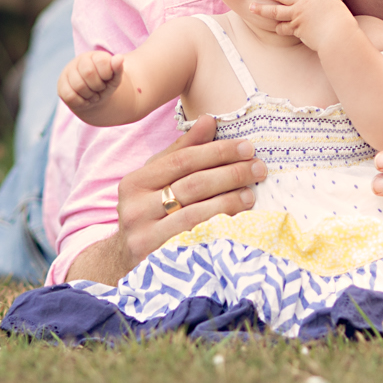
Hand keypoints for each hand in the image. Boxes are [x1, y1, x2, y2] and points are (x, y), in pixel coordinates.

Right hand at [57, 50, 121, 113]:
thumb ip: (118, 68)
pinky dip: (81, 102)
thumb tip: (119, 58)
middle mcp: (79, 61)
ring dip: (90, 95)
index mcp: (94, 56)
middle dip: (97, 86)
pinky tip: (84, 100)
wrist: (94, 98)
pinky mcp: (61, 86)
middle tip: (100, 89)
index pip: (101, 61)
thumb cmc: (106, 85)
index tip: (107, 78)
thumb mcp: (115, 78)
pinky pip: (70, 96)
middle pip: (88, 73)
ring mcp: (68, 73)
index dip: (106, 74)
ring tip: (93, 95)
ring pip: (78, 85)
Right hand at [67, 116, 268, 282]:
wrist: (124, 262)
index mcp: (135, 182)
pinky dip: (220, 228)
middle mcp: (134, 209)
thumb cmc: (149, 212)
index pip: (183, 159)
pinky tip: (239, 221)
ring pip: (196, 214)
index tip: (247, 147)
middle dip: (231, 173)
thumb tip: (209, 120)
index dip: (217, 151)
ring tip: (251, 193)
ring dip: (230, 201)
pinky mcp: (157, 261)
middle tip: (258, 168)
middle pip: (192, 185)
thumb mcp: (158, 180)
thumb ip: (183, 151)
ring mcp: (144, 237)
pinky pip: (196, 240)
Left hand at [252, 0, 354, 50]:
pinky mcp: (296, 28)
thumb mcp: (335, 6)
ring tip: (252, 6)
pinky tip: (275, 28)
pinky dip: (279, 28)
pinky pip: (283, 27)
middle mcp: (305, 1)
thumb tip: (322, 8)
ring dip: (263, 8)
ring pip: (276, 10)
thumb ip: (324, 5)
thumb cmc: (342, 22)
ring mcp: (299, 14)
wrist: (339, 33)